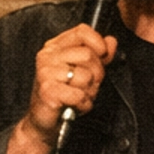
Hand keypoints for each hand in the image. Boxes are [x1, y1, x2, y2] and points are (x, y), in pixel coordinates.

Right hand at [22, 23, 115, 146]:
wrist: (42, 122)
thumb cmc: (62, 96)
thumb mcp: (83, 71)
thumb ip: (98, 55)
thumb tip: (111, 41)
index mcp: (55, 47)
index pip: (82, 31)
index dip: (98, 43)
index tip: (102, 55)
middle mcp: (48, 56)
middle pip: (88, 55)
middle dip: (96, 74)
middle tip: (87, 85)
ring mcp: (46, 73)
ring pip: (86, 76)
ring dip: (89, 92)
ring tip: (78, 96)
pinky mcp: (48, 91)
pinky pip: (79, 94)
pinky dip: (83, 104)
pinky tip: (75, 106)